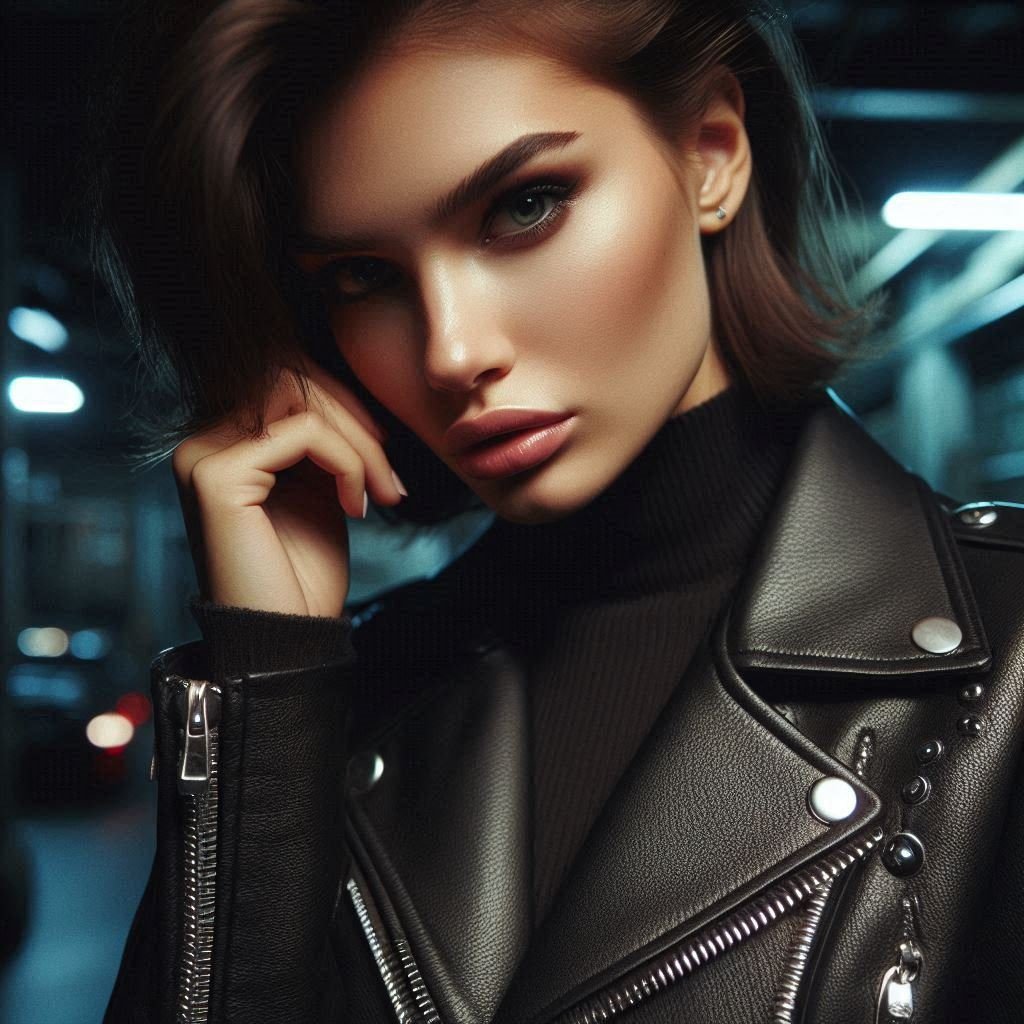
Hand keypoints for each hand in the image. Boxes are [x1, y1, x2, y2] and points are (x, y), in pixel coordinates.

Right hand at [171, 356, 406, 616]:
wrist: (288, 638)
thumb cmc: (303, 574)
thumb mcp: (321, 490)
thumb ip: (323, 442)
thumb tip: (352, 397)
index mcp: (223, 445)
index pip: (284, 384)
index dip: (344, 407)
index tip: (384, 452)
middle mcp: (202, 444)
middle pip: (292, 381)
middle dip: (357, 423)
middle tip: (390, 480)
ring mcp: (203, 456)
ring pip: (301, 401)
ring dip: (358, 444)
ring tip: (379, 492)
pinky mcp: (217, 476)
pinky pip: (304, 432)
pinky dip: (346, 461)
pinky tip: (353, 505)